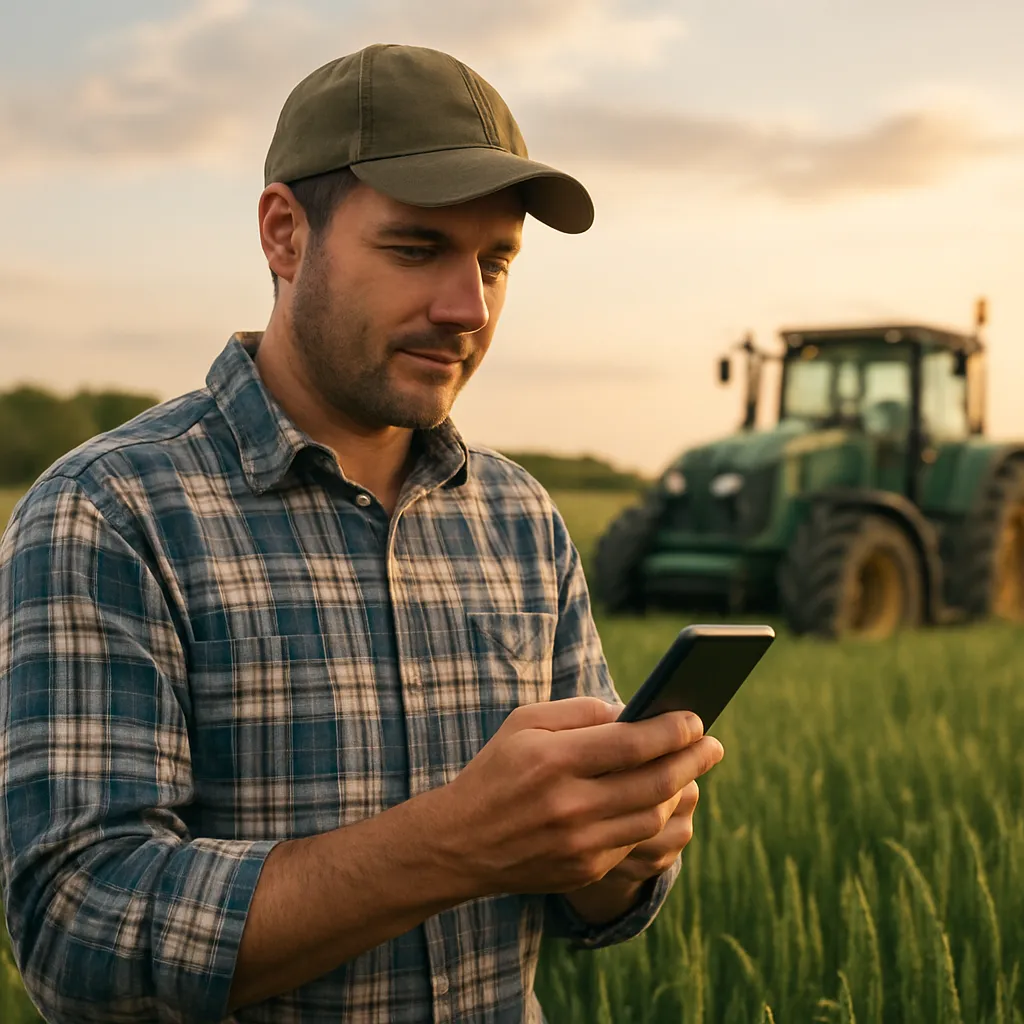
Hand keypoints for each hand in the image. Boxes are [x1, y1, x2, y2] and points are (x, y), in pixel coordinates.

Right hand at [437, 696, 723, 899]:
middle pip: (654, 783)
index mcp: (553, 760)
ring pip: (653, 817)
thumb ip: (580, 711)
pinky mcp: (584, 870)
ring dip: (681, 791)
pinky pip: (635, 842)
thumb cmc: (496, 770)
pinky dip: (655, 818)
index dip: (672, 730)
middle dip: (693, 760)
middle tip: (713, 745)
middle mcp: (569, 805)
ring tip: (692, 771)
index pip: (631, 743)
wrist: (460, 843)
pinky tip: (662, 799)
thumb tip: (632, 712)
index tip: (695, 718)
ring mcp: (579, 844)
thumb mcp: (524, 722)